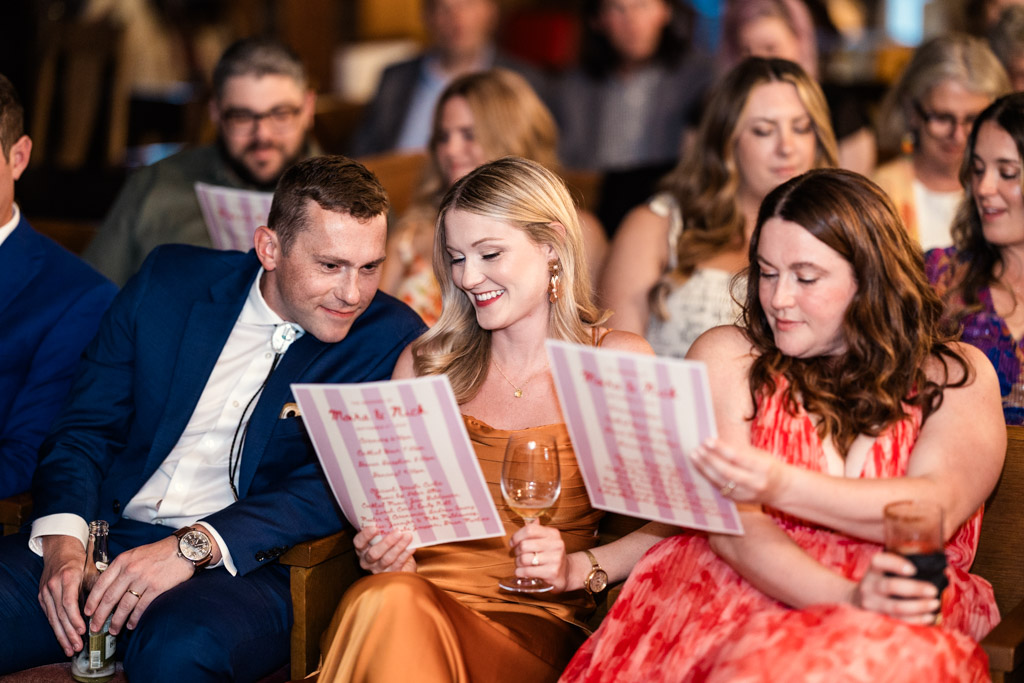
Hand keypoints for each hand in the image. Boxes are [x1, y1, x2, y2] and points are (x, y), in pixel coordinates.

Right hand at [38, 535, 87, 655]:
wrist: (60, 548)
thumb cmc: (81, 559)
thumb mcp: (92, 568)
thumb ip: (97, 587)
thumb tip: (108, 606)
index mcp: (68, 576)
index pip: (69, 602)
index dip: (75, 618)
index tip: (83, 630)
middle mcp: (54, 584)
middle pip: (60, 613)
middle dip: (69, 632)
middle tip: (78, 646)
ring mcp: (46, 591)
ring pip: (53, 617)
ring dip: (62, 635)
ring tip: (71, 649)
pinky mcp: (42, 596)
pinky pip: (50, 615)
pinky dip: (57, 628)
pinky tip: (63, 639)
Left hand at [83, 535, 194, 635]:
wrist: (184, 549)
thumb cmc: (159, 552)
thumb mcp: (136, 554)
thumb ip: (122, 568)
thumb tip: (110, 587)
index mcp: (123, 561)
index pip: (101, 584)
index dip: (92, 601)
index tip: (88, 612)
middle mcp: (131, 570)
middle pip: (109, 598)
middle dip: (100, 616)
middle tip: (95, 627)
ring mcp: (144, 579)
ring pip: (124, 605)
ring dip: (117, 621)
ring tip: (113, 631)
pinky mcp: (157, 587)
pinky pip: (141, 607)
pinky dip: (134, 618)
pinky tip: (131, 625)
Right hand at [353, 526, 415, 573]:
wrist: (397, 564)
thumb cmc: (387, 545)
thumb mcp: (380, 537)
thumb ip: (382, 528)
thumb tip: (393, 511)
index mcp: (362, 549)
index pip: (359, 542)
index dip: (365, 535)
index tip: (375, 527)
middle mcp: (367, 561)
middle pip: (374, 553)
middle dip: (386, 542)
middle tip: (398, 531)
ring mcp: (378, 569)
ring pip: (387, 559)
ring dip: (399, 546)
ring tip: (408, 536)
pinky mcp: (391, 574)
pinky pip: (398, 564)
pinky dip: (406, 554)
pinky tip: (412, 546)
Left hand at [509, 521, 568, 591]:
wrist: (566, 572)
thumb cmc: (551, 555)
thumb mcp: (547, 540)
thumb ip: (537, 530)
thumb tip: (528, 521)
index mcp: (553, 533)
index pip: (529, 530)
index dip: (516, 536)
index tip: (512, 543)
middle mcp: (556, 544)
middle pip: (524, 545)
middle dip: (516, 552)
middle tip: (518, 555)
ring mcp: (555, 559)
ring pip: (524, 559)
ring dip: (518, 563)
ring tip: (521, 564)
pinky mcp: (552, 572)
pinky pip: (527, 571)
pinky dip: (520, 572)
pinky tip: (521, 572)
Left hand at [690, 437, 786, 503]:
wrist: (783, 490)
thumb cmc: (770, 467)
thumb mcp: (760, 455)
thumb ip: (740, 451)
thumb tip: (716, 443)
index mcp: (762, 468)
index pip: (737, 457)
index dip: (720, 449)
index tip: (707, 440)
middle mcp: (755, 483)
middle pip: (727, 471)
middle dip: (709, 460)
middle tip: (697, 450)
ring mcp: (746, 494)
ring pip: (721, 482)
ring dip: (705, 469)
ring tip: (695, 457)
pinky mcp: (739, 501)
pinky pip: (720, 489)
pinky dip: (709, 477)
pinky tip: (701, 468)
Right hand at [852, 552, 941, 624]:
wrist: (856, 599)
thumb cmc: (879, 581)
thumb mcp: (882, 570)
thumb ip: (901, 567)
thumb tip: (939, 570)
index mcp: (872, 570)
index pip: (879, 562)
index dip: (895, 564)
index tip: (913, 569)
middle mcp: (869, 585)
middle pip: (891, 586)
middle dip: (915, 589)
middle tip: (933, 591)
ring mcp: (871, 603)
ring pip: (895, 607)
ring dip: (918, 606)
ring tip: (934, 604)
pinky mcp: (878, 617)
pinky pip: (898, 620)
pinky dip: (915, 619)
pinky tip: (929, 617)